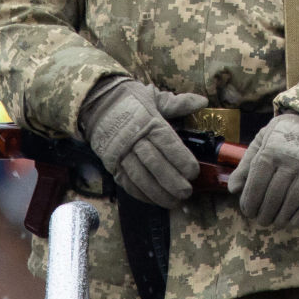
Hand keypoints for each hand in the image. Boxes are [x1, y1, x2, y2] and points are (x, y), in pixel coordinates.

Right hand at [77, 78, 209, 208]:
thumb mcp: (154, 96)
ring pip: (140, 177)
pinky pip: (126, 182)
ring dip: (158, 192)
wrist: (96, 103)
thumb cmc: (130, 100)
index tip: (194, 172)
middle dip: (172, 181)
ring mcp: (120, 153)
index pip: (167, 144)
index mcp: (148, 121)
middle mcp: (134, 139)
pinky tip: (154, 200)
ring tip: (174, 201)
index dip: (181, 160)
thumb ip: (179, 103)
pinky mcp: (111, 164)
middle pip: (154, 164)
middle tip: (187, 191)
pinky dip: (141, 194)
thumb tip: (202, 102)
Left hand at [227, 112, 298, 228]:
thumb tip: (233, 189)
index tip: (248, 212)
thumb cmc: (283, 134)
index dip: (250, 202)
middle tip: (261, 220)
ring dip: (281, 217)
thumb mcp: (260, 141)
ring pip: (292, 201)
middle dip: (265, 213)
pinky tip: (293, 222)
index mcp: (271, 152)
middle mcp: (289, 161)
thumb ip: (245, 165)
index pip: (257, 184)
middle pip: (273, 196)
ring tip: (275, 223)